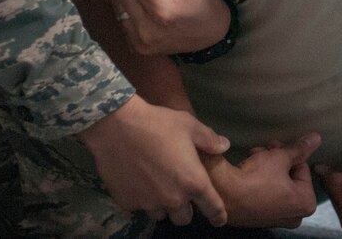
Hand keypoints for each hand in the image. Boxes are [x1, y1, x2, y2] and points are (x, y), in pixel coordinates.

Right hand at [77, 95, 229, 225]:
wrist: (117, 126)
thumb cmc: (158, 123)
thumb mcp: (189, 125)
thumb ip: (209, 140)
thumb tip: (224, 146)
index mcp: (193, 182)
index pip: (213, 209)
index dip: (218, 215)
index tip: (219, 219)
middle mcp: (173, 199)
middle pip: (184, 218)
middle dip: (185, 208)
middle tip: (179, 189)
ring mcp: (149, 203)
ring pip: (161, 214)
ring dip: (162, 204)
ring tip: (156, 184)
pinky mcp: (128, 202)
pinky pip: (139, 206)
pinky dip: (141, 198)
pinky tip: (137, 179)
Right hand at [205, 134, 320, 227]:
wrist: (224, 195)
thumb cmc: (257, 177)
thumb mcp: (280, 157)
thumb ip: (300, 149)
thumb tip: (317, 138)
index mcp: (306, 203)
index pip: (302, 168)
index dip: (289, 154)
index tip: (275, 147)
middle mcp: (294, 217)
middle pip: (290, 177)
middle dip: (278, 160)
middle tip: (265, 149)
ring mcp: (276, 220)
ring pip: (277, 185)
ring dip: (268, 167)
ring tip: (252, 157)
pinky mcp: (258, 219)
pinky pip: (266, 195)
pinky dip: (259, 182)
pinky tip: (247, 170)